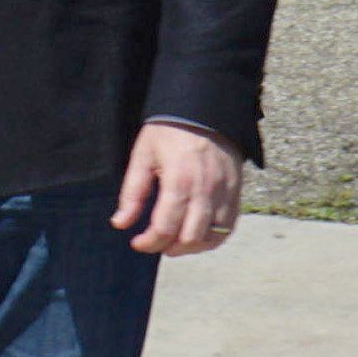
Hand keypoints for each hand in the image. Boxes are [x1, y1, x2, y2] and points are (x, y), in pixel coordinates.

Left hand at [114, 120, 244, 255]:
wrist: (204, 108)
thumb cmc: (169, 131)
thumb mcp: (143, 155)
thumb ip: (133, 192)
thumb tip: (120, 223)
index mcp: (179, 182)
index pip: (165, 227)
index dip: (149, 242)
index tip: (138, 243)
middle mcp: (205, 191)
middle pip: (191, 238)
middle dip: (170, 248)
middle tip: (157, 243)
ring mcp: (224, 192)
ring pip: (214, 236)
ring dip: (193, 246)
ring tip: (176, 243)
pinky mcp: (236, 191)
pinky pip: (230, 225)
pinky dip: (214, 237)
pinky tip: (198, 235)